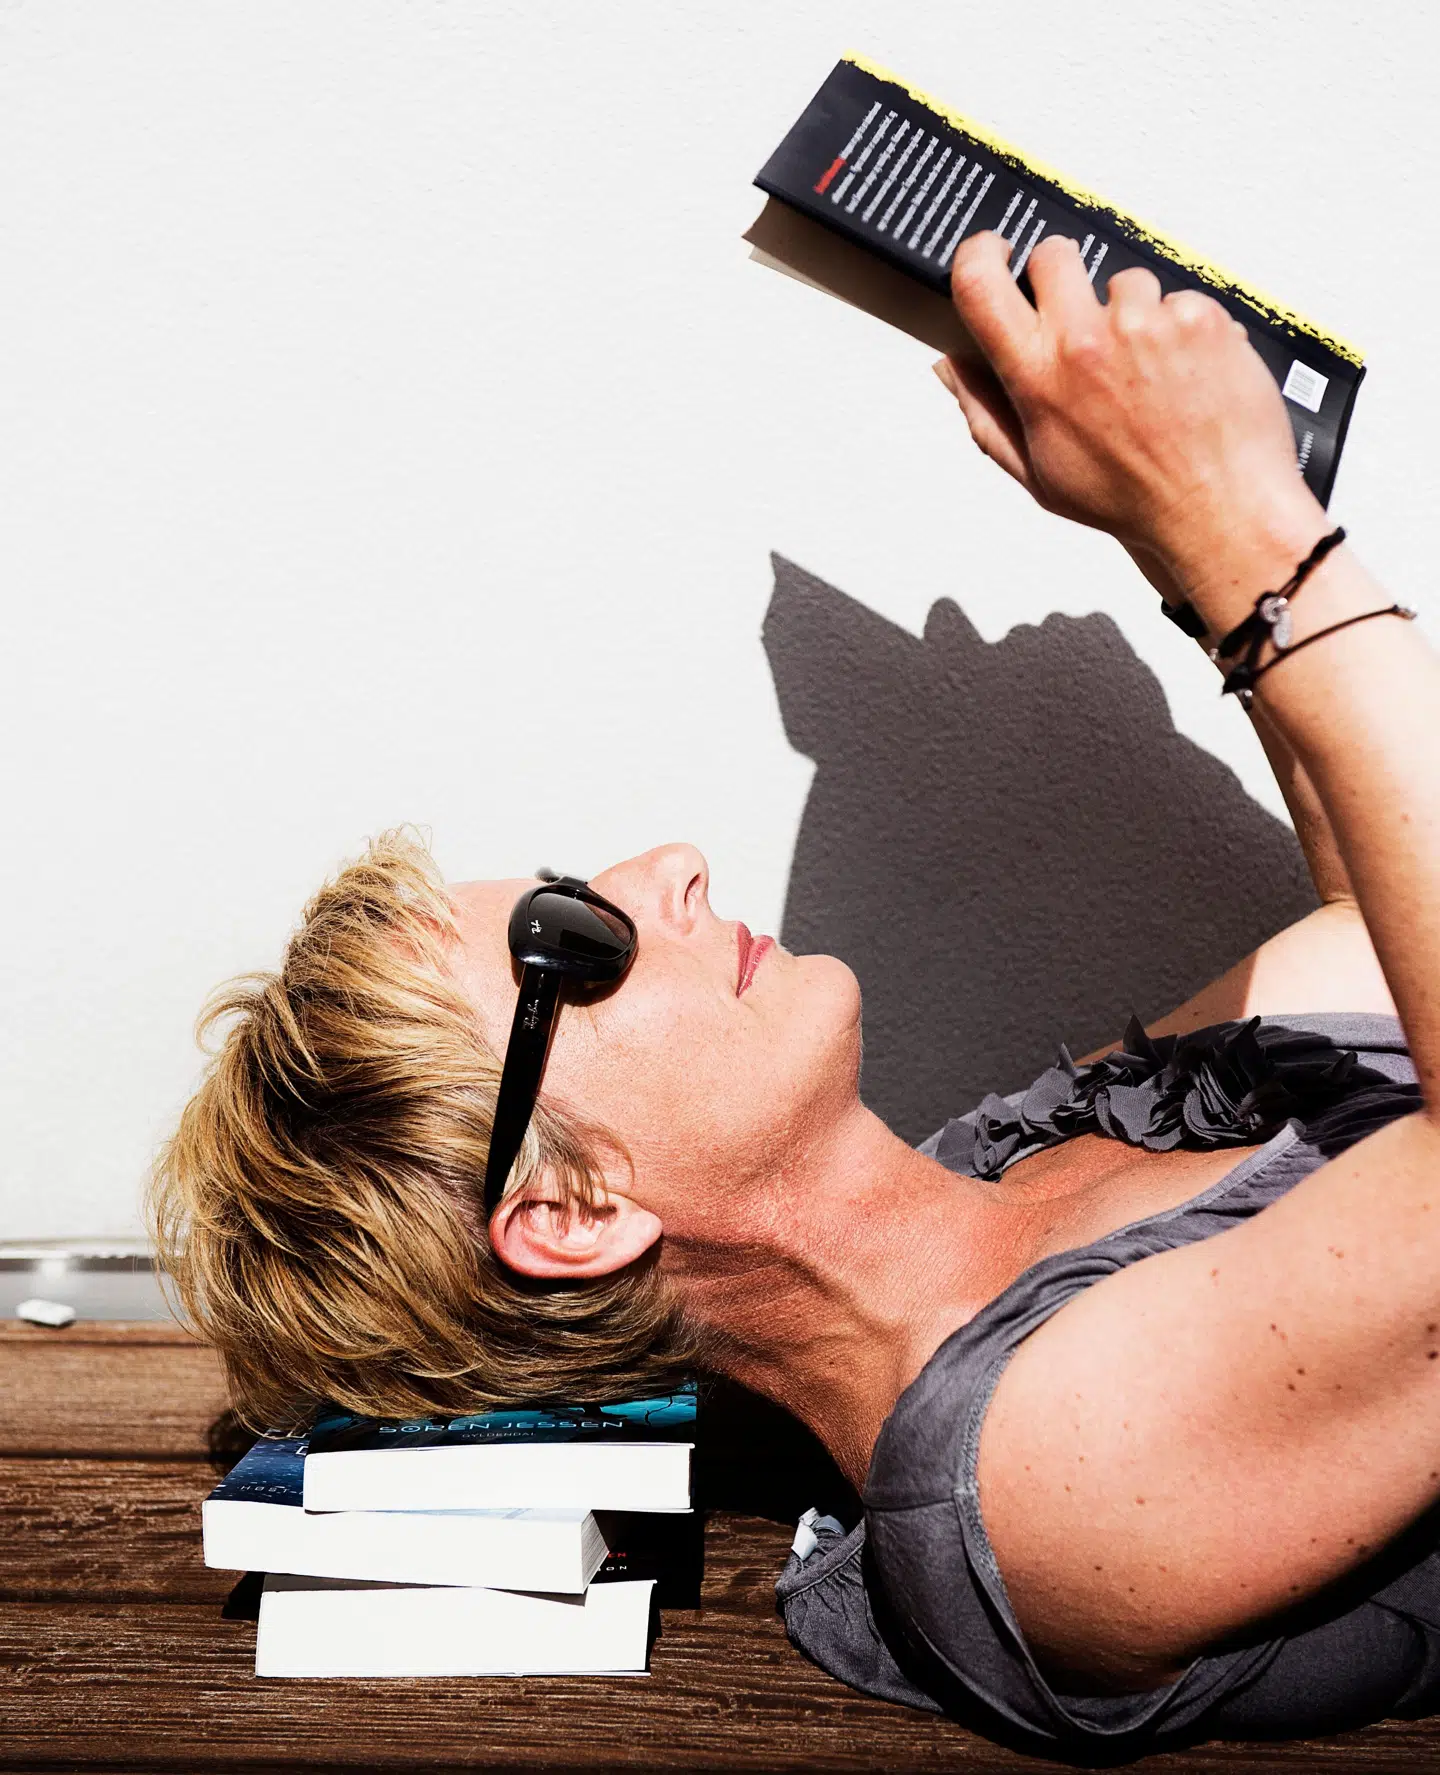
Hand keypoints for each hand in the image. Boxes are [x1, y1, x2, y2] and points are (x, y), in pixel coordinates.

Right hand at [934, 233, 1325, 595]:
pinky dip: (1181, 330)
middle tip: (1081, 322)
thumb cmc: (1128, 499)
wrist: (1215, 510)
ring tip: (1146, 371)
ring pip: (1123, 280)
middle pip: (1053, 254)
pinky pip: (1179, 299)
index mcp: (1038, 377)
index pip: (980, 283)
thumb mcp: (1037, 473)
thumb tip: (952, 367)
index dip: (979, 253)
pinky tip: (1184, 375)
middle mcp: (1087, 340)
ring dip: (1131, 313)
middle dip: (1060, 278)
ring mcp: (1147, 323)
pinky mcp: (1199, 317)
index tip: (994, 252)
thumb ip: (986, 414)